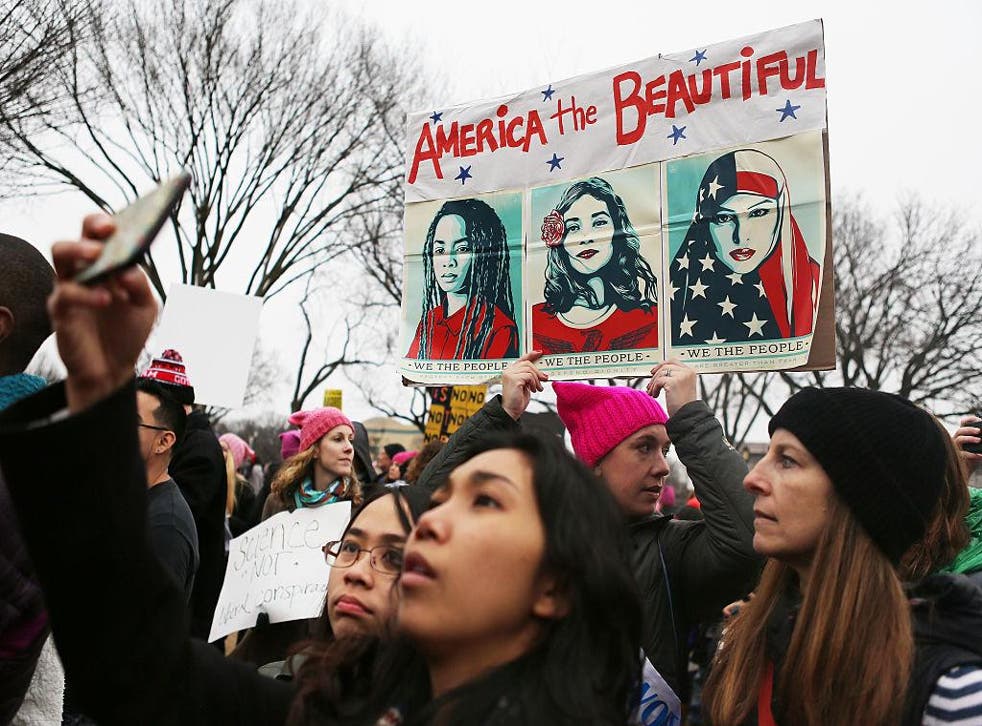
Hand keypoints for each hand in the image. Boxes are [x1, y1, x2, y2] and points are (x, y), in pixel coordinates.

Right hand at [49, 214, 157, 412]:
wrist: (113, 369)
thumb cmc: (127, 332)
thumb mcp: (145, 308)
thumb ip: (140, 286)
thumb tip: (127, 269)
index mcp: (107, 265)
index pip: (103, 234)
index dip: (111, 222)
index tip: (128, 217)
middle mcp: (85, 270)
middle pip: (80, 234)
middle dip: (93, 225)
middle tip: (108, 229)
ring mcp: (70, 287)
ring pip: (60, 253)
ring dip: (79, 249)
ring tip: (98, 255)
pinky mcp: (60, 309)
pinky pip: (66, 293)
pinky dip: (87, 294)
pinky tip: (107, 299)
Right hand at [501, 351, 547, 420]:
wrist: (511, 410)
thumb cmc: (517, 400)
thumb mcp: (526, 385)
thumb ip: (530, 377)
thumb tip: (541, 373)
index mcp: (510, 371)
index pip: (522, 359)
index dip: (531, 355)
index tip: (539, 353)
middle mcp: (508, 371)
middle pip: (527, 364)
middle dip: (538, 372)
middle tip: (544, 379)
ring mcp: (510, 374)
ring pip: (529, 370)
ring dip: (536, 380)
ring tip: (537, 388)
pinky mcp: (513, 379)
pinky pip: (529, 376)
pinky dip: (533, 383)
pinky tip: (532, 390)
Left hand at [646, 359, 697, 416]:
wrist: (687, 416)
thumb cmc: (683, 405)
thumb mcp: (681, 388)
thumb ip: (674, 378)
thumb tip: (658, 372)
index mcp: (690, 372)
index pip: (673, 361)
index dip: (661, 365)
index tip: (653, 371)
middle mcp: (687, 372)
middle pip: (666, 366)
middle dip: (655, 375)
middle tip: (650, 385)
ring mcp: (681, 376)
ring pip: (661, 373)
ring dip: (653, 383)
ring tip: (652, 393)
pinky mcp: (674, 382)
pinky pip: (659, 381)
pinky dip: (654, 388)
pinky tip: (655, 395)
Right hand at [953, 415, 981, 468]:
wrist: (968, 471)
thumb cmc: (974, 457)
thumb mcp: (978, 447)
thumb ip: (980, 441)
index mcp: (962, 435)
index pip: (963, 424)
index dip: (969, 420)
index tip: (978, 420)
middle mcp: (956, 440)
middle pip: (960, 431)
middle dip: (969, 429)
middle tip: (979, 431)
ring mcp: (955, 448)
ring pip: (959, 440)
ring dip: (969, 439)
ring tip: (979, 440)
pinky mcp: (957, 457)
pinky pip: (963, 454)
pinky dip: (972, 454)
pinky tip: (980, 455)